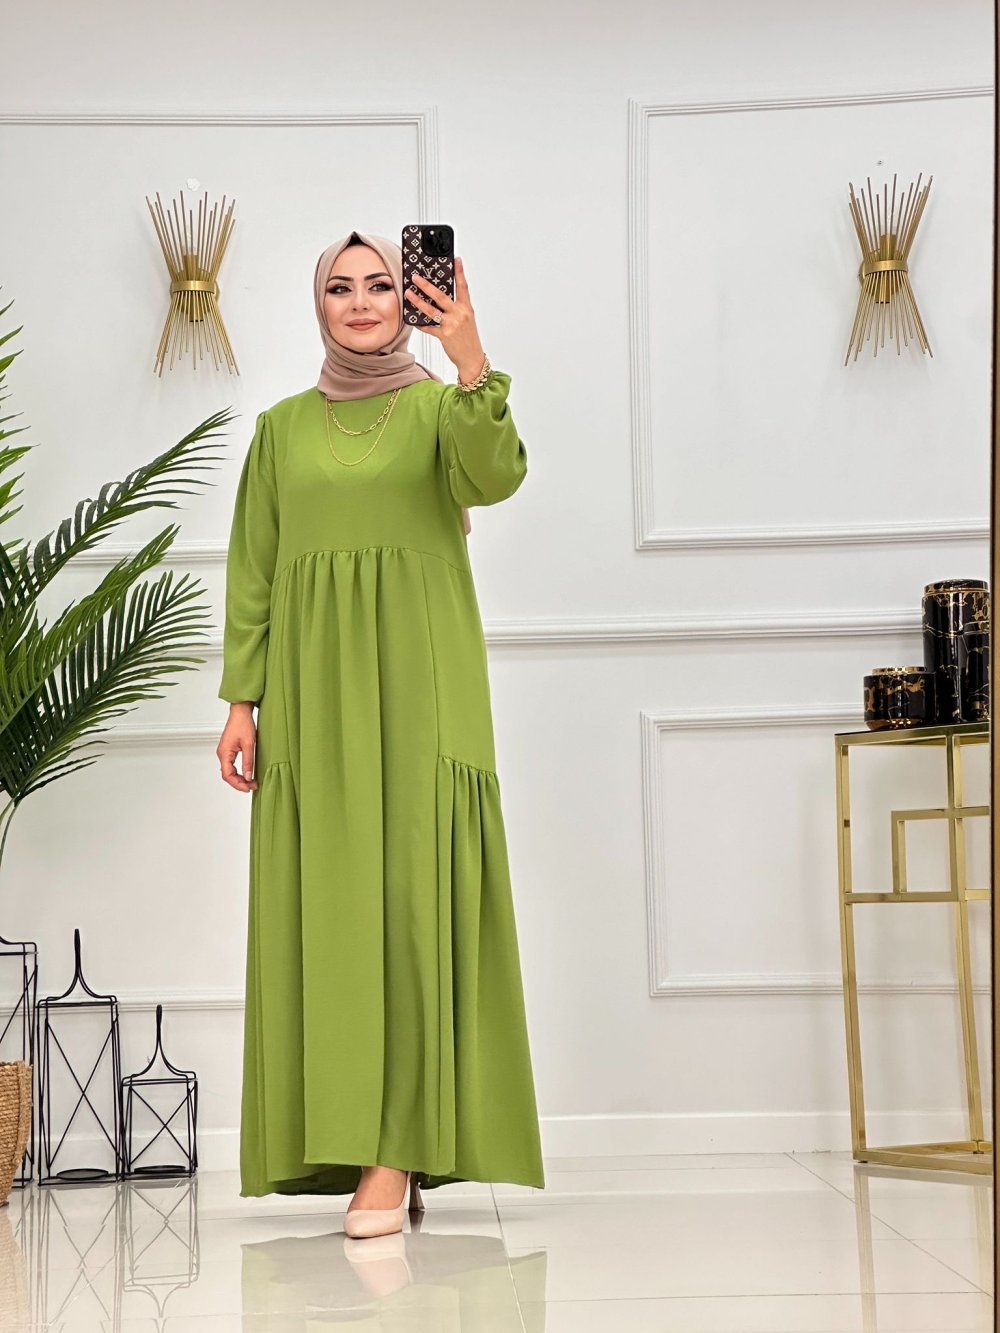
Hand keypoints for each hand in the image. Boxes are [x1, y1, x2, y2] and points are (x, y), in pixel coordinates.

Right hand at [218, 705, 258, 791]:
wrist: (240, 712)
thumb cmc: (243, 724)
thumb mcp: (249, 744)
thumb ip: (248, 761)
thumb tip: (248, 777)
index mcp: (224, 753)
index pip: (227, 774)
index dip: (237, 784)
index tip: (248, 788)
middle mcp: (222, 753)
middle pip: (227, 775)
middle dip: (239, 783)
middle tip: (253, 786)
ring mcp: (224, 752)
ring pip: (229, 771)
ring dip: (239, 778)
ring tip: (251, 782)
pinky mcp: (228, 750)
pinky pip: (231, 765)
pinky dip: (238, 772)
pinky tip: (246, 774)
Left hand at [405, 256, 486, 383]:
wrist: (472, 359)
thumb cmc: (469, 340)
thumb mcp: (467, 320)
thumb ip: (456, 309)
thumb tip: (440, 299)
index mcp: (466, 309)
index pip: (463, 287)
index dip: (460, 272)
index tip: (456, 259)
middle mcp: (459, 315)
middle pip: (441, 296)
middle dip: (427, 286)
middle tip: (416, 277)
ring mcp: (451, 325)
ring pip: (431, 310)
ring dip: (418, 301)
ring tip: (408, 293)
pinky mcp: (444, 335)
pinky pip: (428, 327)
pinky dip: (420, 323)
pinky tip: (413, 319)